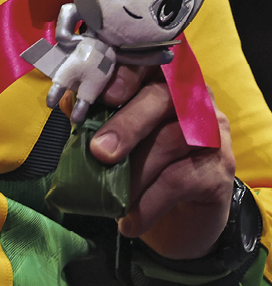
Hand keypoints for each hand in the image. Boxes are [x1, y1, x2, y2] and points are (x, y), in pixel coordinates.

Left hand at [89, 68, 235, 259]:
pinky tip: (129, 221)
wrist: (177, 218)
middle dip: (127, 123)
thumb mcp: (114, 135)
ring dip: (135, 172)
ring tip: (110, 198)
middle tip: (100, 152)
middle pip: (161, 97)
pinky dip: (150, 202)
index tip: (105, 94)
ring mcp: (211, 133)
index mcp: (162, 79)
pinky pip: (180, 179)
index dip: (127, 73)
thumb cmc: (139, 162)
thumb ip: (94, 114)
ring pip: (171, 140)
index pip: (148, 64)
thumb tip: (67, 100)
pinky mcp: (219, 170)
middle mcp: (192, 98)